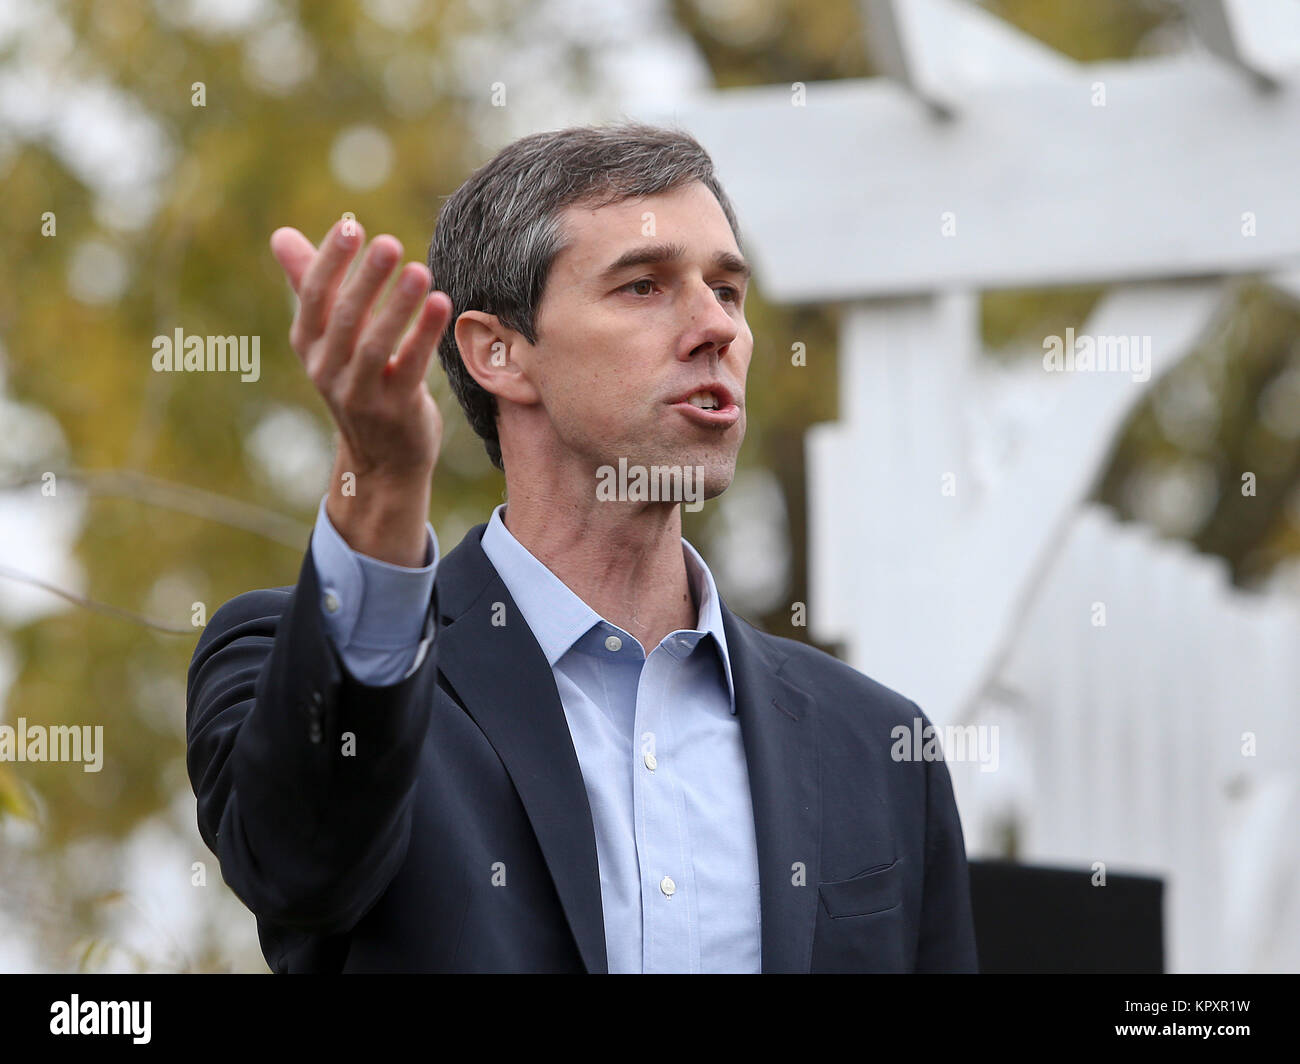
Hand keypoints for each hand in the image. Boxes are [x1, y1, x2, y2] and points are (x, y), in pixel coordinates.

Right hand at [270, 219, 452, 565]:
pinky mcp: (395, 410)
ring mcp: (360, 394)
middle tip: (389, 243)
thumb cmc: (359, 382)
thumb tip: (280, 235)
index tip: (351, 226)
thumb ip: (310, 284)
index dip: (330, 261)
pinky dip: (424, 335)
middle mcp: (326, 370)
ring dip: (397, 306)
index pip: (313, 297)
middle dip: (366, 279)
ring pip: (374, 345)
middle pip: (343, 318)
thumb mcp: (330, 339)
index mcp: (309, 345)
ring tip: (420, 270)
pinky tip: (442, 303)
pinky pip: (410, 368)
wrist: (382, 460)